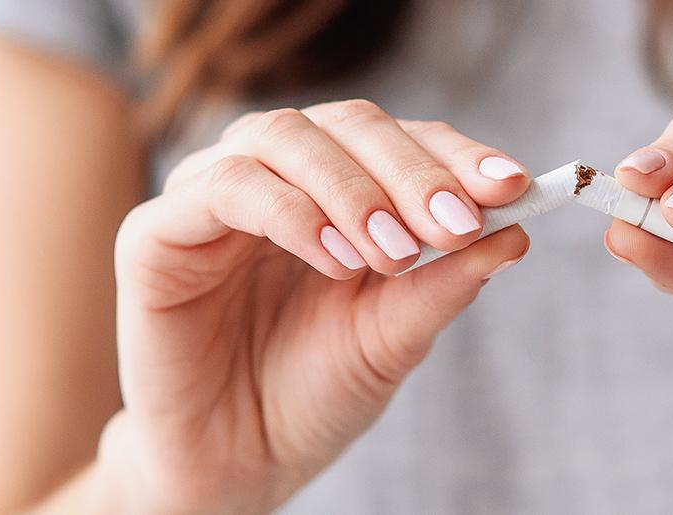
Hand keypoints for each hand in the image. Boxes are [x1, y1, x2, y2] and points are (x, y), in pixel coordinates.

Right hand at [94, 100, 529, 512]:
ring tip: (394, 252)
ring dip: (353, 189)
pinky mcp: (157, 233)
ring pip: (284, 136)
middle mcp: (275, 176)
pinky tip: (335, 259)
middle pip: (347, 124)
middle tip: (457, 221)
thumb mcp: (394, 339)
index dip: (454, 154)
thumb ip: (443, 282)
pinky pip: (224, 188)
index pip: (400, 139)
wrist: (237, 466)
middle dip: (412, 169)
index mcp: (337, 189)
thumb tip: (515, 230)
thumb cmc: (313, 396)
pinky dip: (289, 212)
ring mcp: (212, 197)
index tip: (512, 185)